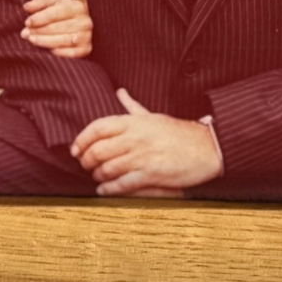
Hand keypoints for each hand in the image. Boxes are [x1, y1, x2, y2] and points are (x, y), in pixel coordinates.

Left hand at [20, 0, 91, 57]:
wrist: (79, 23)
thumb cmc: (62, 12)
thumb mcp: (52, 2)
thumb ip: (39, 2)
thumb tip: (27, 7)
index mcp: (77, 7)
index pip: (56, 12)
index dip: (40, 18)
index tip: (27, 22)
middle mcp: (84, 21)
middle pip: (58, 27)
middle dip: (39, 31)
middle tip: (25, 34)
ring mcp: (86, 36)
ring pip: (63, 40)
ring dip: (44, 41)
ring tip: (31, 40)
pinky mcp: (86, 49)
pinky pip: (69, 53)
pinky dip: (56, 52)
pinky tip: (46, 50)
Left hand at [70, 89, 221, 195]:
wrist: (206, 148)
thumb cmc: (179, 133)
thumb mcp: (153, 116)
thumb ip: (133, 107)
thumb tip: (119, 92)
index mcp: (134, 122)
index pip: (97, 127)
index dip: (81, 139)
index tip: (75, 149)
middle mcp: (135, 138)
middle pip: (97, 150)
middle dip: (86, 160)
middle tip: (85, 165)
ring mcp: (142, 157)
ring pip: (107, 168)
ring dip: (97, 175)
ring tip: (96, 177)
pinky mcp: (150, 175)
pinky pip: (122, 184)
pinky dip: (108, 189)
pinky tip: (103, 190)